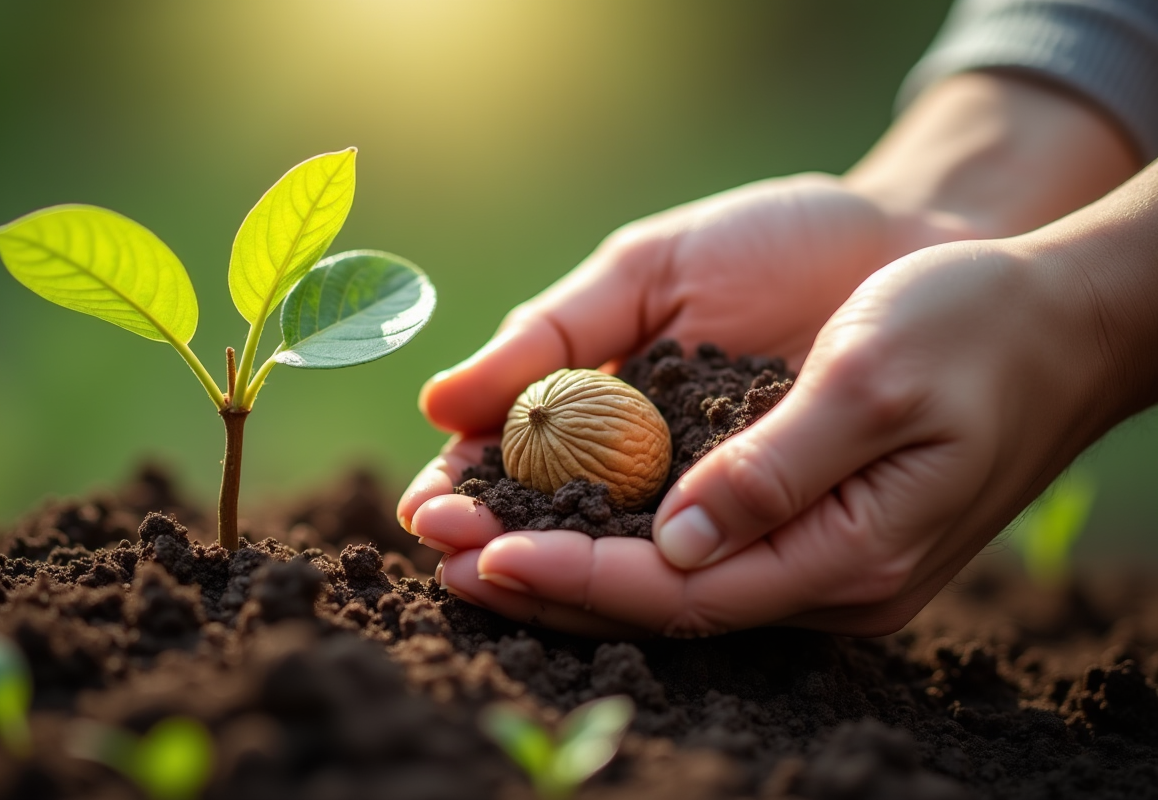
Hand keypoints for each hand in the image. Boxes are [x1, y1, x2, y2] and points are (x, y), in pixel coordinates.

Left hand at [408, 223, 1151, 636]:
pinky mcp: (801, 516)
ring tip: (464, 536)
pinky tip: (548, 505)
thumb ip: (776, 468)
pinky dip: (609, 524)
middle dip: (544, 576)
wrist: (1050, 317)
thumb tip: (675, 541)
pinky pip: (688, 541)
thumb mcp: (875, 379)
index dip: (578, 576)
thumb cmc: (971, 326)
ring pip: (664, 577)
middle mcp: (820, 573)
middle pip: (658, 599)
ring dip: (563, 555)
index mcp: (846, 554)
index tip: (484, 551)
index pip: (683, 591)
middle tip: (437, 550)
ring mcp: (811, 551)